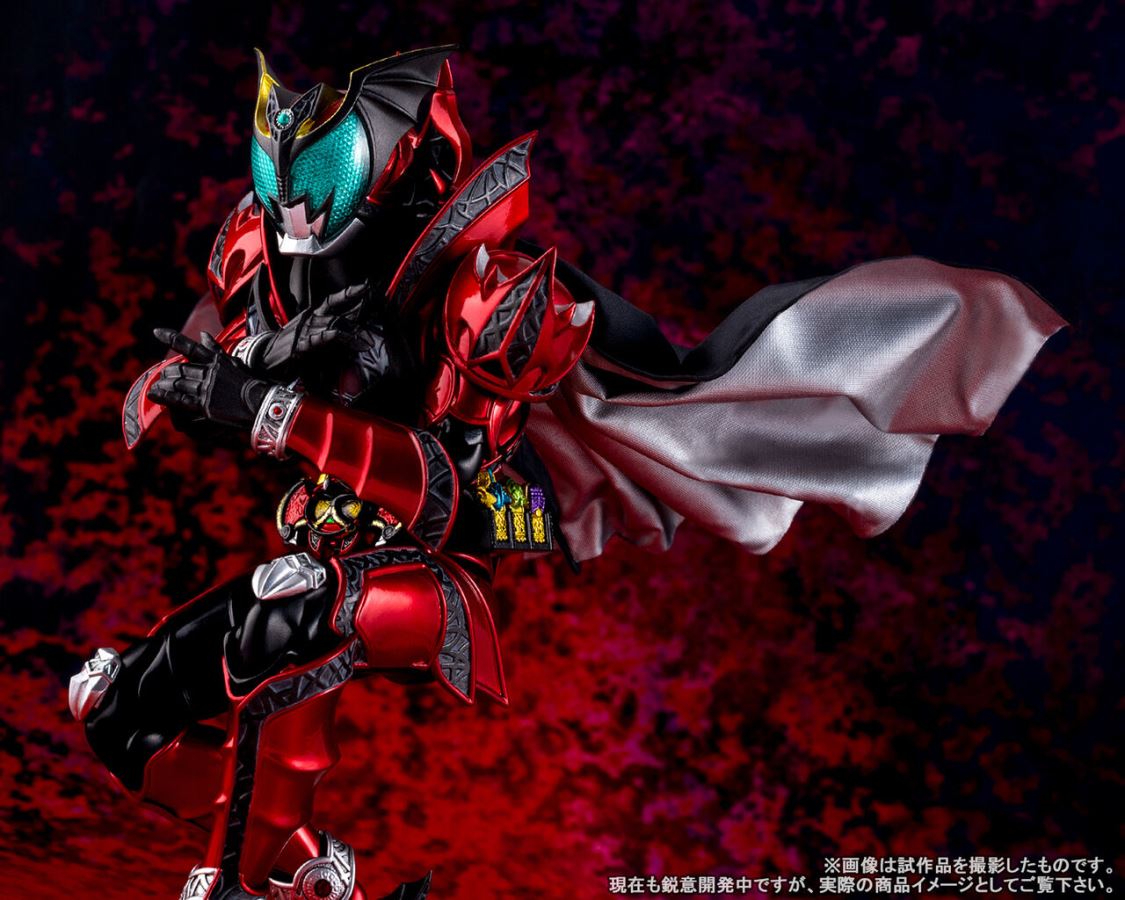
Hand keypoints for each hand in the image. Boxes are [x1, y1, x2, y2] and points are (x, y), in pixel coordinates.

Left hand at [147, 330, 270, 429]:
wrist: (262, 403)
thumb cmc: (251, 383)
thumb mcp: (234, 362)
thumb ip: (216, 349)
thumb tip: (203, 335)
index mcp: (216, 360)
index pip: (190, 347)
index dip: (172, 338)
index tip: (156, 333)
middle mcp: (209, 372)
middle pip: (180, 368)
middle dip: (167, 372)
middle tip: (159, 376)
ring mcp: (207, 388)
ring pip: (177, 382)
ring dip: (163, 384)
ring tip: (154, 386)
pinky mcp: (206, 404)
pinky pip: (180, 399)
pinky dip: (165, 396)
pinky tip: (153, 395)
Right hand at [258, 282, 369, 373]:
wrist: (264, 359)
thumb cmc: (289, 349)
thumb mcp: (310, 338)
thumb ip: (328, 335)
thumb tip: (349, 336)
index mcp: (311, 315)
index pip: (333, 300)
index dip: (349, 293)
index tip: (366, 287)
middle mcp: (309, 319)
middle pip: (337, 311)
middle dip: (358, 311)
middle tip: (377, 309)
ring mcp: (305, 330)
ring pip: (333, 324)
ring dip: (352, 332)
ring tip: (366, 340)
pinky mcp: (301, 344)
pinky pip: (322, 337)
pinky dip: (336, 338)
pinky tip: (347, 340)